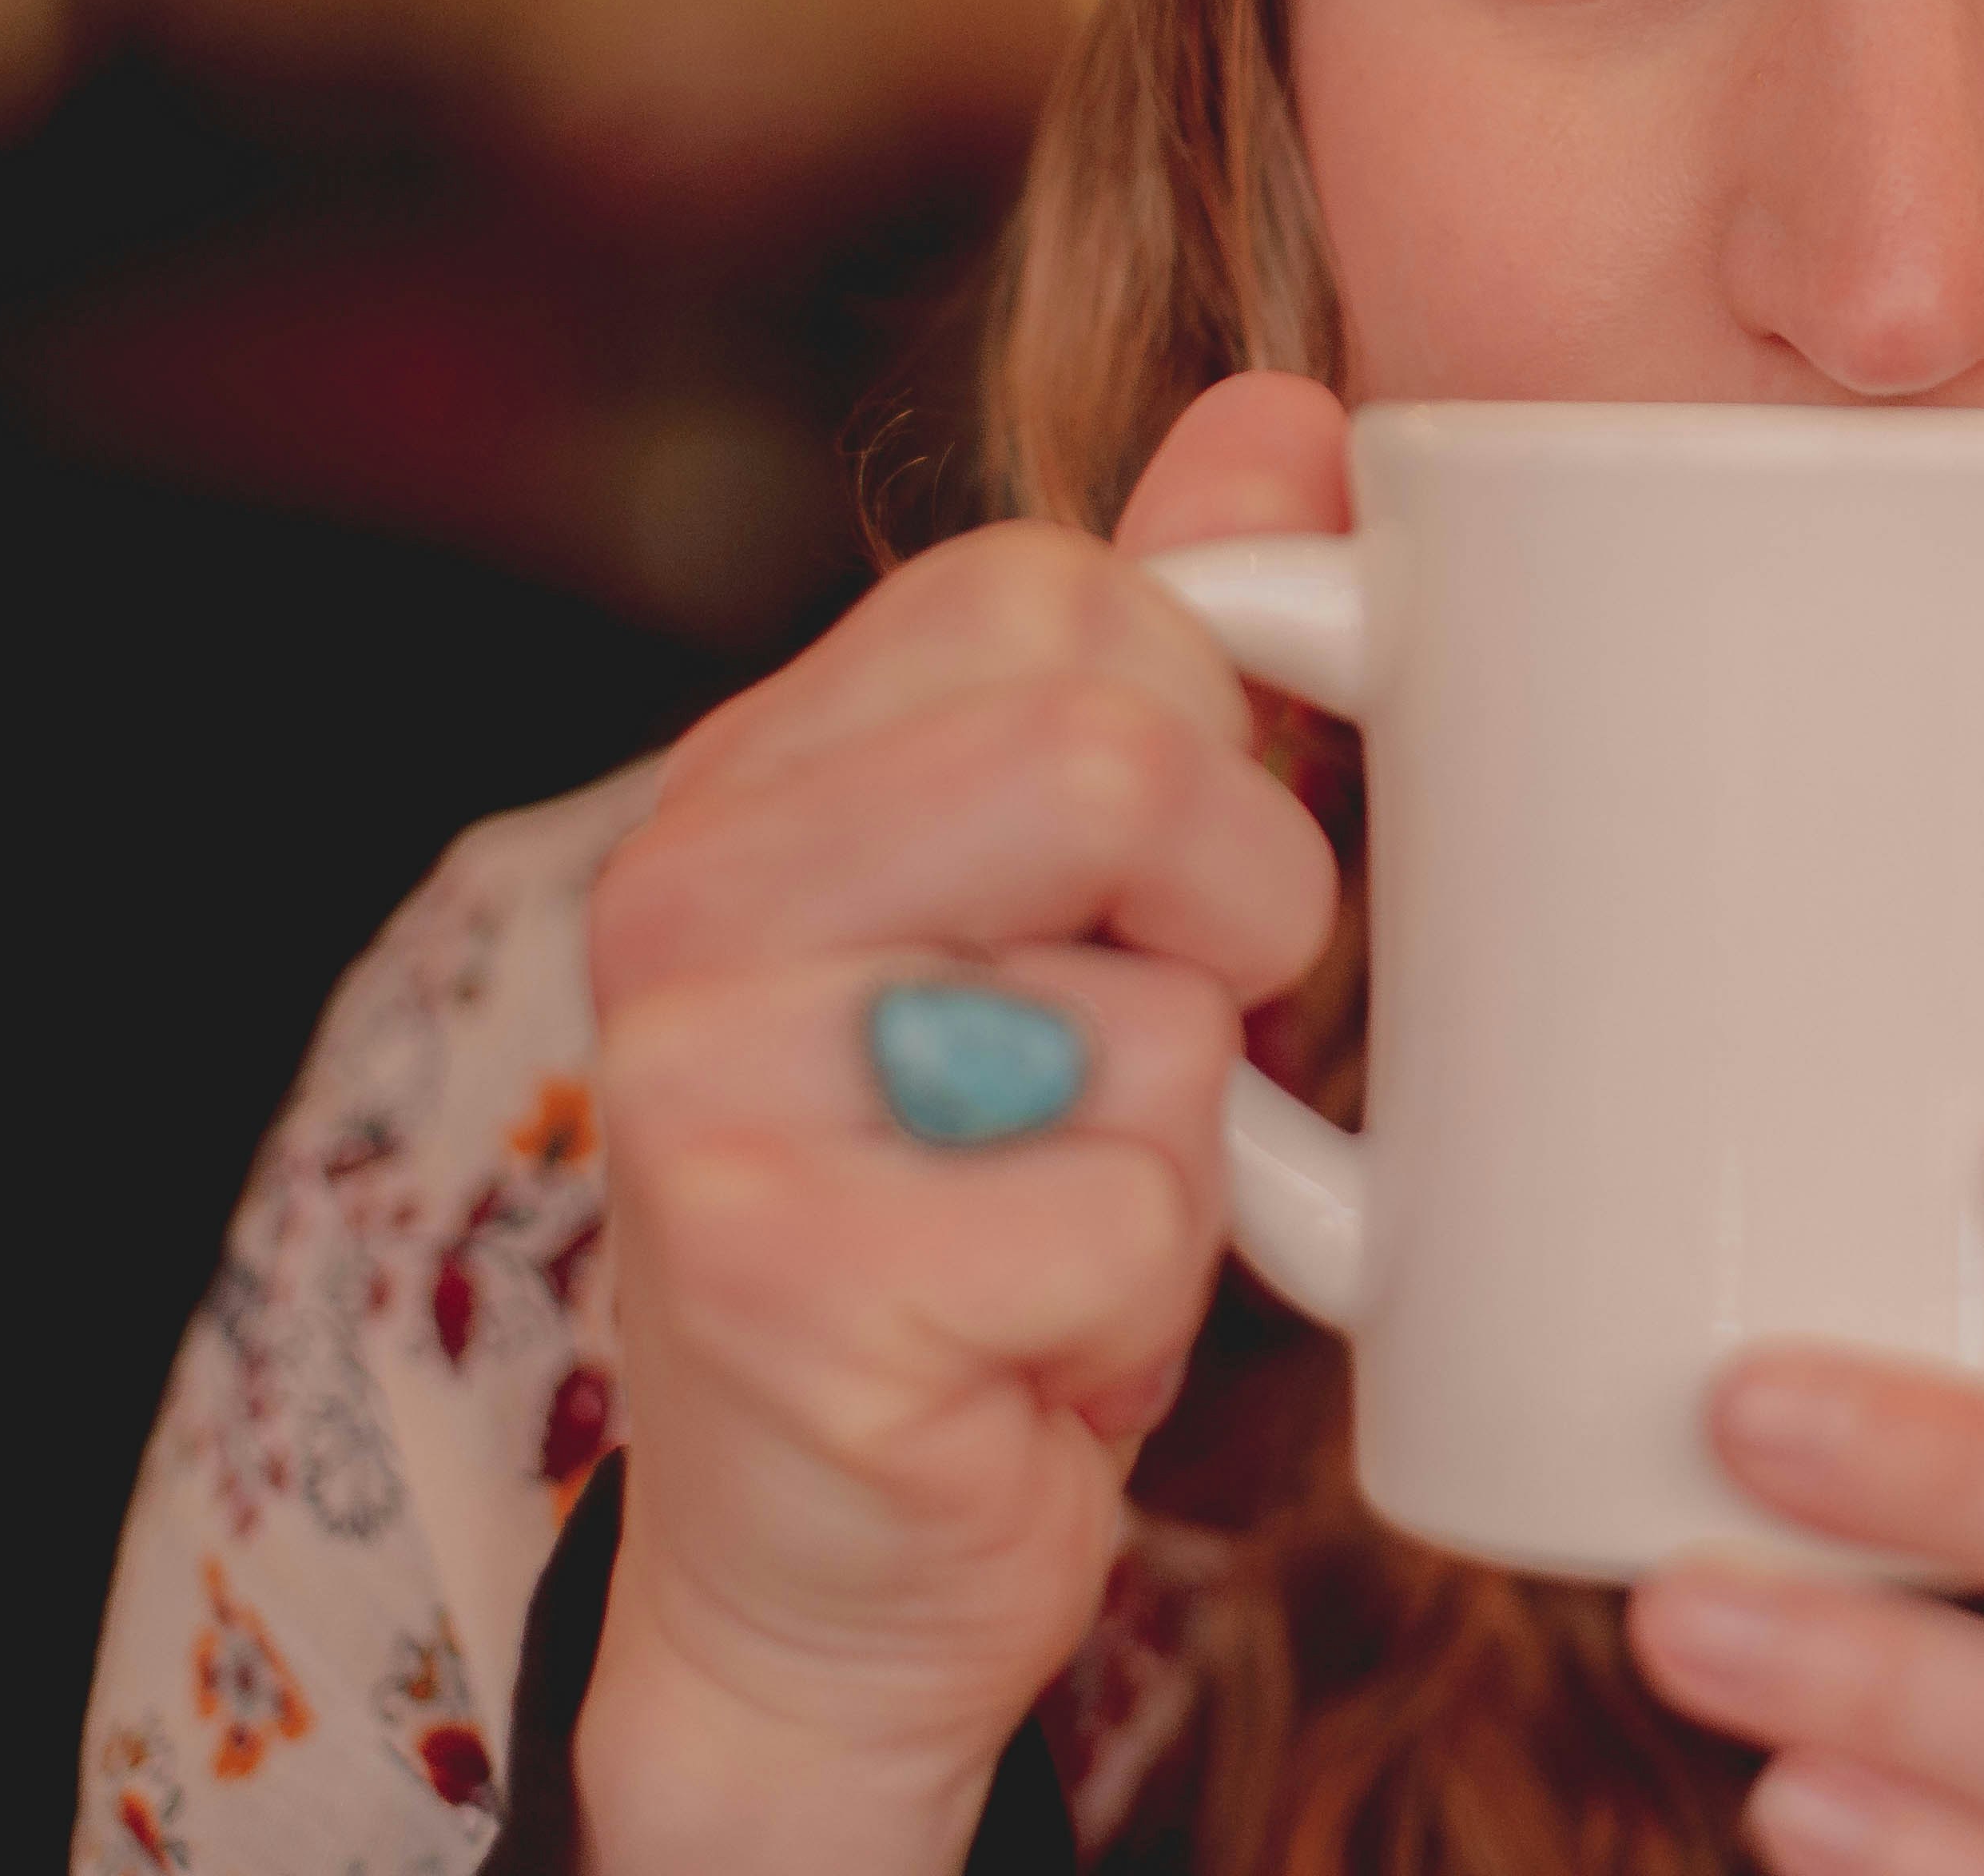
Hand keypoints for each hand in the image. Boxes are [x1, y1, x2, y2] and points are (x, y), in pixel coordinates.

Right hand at [570, 374, 1352, 1875]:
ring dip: (1184, 1140)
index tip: (1158, 889)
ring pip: (1147, 1008)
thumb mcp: (1087, 906)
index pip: (1067, 588)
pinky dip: (1141, 1301)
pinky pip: (1131, 1214)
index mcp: (761, 770)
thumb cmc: (985, 1206)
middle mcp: (689, 896)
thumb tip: (1293, 416)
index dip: (1205, 738)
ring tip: (1060, 1205)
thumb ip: (1168, 648)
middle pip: (1111, 752)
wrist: (835, 1566)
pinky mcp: (780, 1280)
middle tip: (1162, 1046)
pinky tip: (1023, 1344)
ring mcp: (707, 1087)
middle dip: (1236, 917)